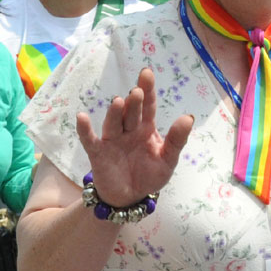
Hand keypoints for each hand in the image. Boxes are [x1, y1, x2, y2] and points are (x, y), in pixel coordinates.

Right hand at [77, 68, 193, 207]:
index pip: (148, 106)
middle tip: (137, 92)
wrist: (130, 198)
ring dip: (115, 113)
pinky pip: (90, 140)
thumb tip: (188, 117)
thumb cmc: (149, 175)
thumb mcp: (168, 159)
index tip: (147, 73)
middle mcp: (128, 130)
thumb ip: (176, 140)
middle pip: (131, 112)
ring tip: (120, 102)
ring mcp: (112, 140)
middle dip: (134, 102)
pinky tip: (82, 117)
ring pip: (113, 123)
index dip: (147, 90)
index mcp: (146, 128)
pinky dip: (85, 130)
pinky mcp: (98, 153)